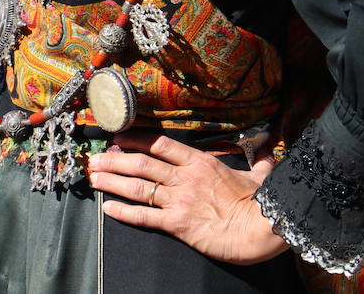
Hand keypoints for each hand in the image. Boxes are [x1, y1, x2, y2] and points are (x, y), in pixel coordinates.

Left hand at [87, 133, 287, 264]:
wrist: (261, 227)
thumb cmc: (263, 202)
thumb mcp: (261, 175)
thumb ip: (260, 162)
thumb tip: (270, 152)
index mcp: (202, 162)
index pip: (161, 144)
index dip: (137, 139)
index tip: (119, 137)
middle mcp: (185, 178)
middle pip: (141, 163)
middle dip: (115, 160)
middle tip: (95, 158)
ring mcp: (179, 200)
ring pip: (138, 186)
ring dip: (112, 181)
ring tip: (93, 177)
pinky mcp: (177, 224)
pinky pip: (144, 216)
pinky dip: (123, 212)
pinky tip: (108, 209)